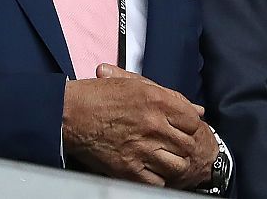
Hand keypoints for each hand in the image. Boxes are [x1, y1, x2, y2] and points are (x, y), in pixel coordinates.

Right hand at [61, 64, 215, 187]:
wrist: (68, 114)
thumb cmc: (98, 96)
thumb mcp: (135, 85)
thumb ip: (169, 95)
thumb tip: (197, 110)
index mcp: (156, 100)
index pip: (192, 120)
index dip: (190, 126)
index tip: (183, 129)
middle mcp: (153, 124)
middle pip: (188, 144)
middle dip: (186, 146)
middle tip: (176, 145)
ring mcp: (142, 149)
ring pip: (177, 165)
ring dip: (175, 163)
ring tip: (166, 158)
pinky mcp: (129, 169)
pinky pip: (158, 182)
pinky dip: (159, 178)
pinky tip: (152, 170)